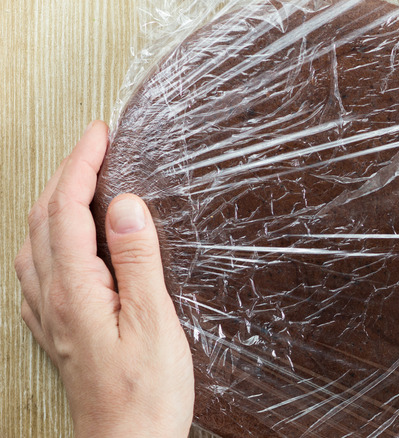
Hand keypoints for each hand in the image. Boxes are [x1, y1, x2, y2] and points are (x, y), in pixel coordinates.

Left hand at [13, 121, 193, 436]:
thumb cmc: (146, 393)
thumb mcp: (154, 322)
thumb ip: (138, 261)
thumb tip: (125, 206)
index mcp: (76, 290)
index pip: (69, 211)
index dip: (82, 166)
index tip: (98, 134)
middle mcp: (53, 299)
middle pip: (44, 221)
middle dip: (64, 174)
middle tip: (91, 146)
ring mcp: (51, 317)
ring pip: (35, 243)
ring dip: (52, 203)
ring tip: (75, 181)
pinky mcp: (59, 331)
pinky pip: (36, 271)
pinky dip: (45, 239)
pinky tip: (56, 245)